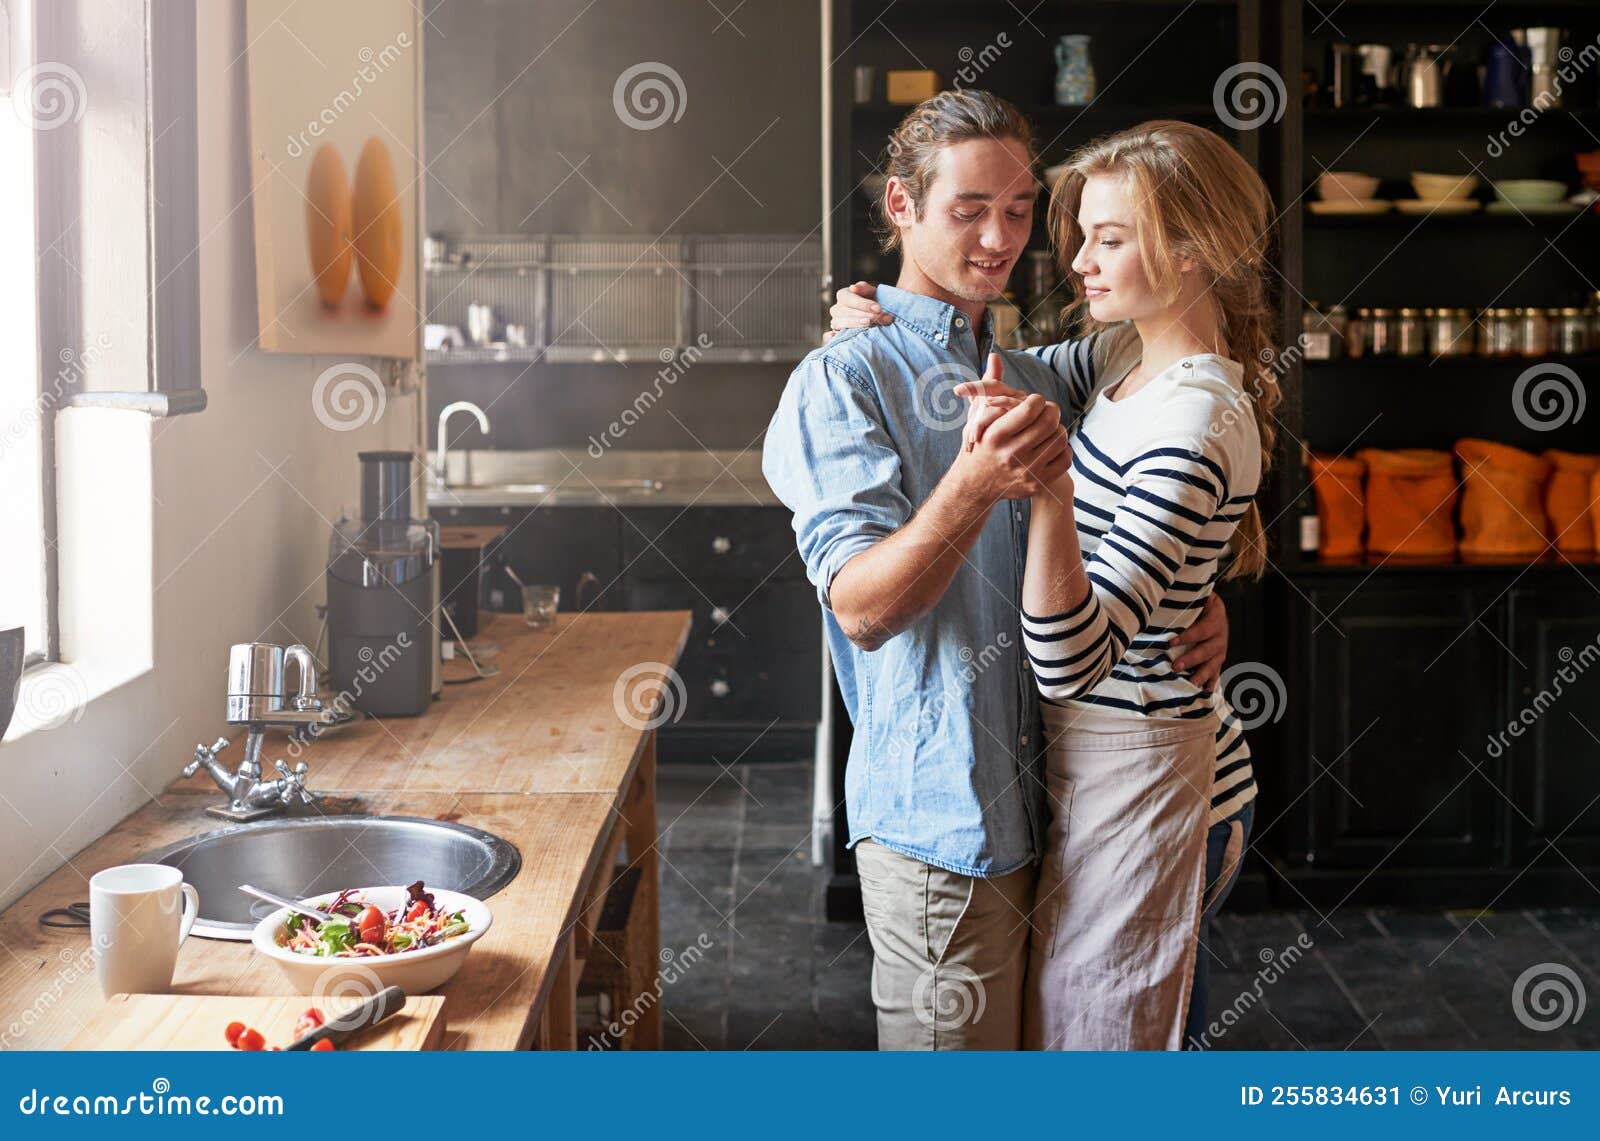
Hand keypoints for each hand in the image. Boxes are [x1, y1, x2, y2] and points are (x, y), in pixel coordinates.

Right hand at [828, 281, 892, 334]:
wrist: (877, 317)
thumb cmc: (873, 302)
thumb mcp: (872, 292)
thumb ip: (864, 288)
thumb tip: (853, 288)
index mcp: (843, 295)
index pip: (846, 298)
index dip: (861, 303)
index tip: (877, 308)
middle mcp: (837, 309)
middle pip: (842, 311)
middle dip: (860, 314)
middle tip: (875, 317)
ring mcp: (836, 323)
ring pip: (837, 323)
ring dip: (853, 324)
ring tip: (869, 324)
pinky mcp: (836, 335)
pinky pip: (828, 337)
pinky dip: (830, 337)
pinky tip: (837, 336)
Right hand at [954, 354, 1069, 500]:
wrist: (975, 485)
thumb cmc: (979, 443)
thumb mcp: (978, 414)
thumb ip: (989, 385)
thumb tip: (995, 356)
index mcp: (996, 435)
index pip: (1031, 406)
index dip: (1036, 400)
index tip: (1033, 403)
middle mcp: (1011, 454)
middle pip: (1050, 421)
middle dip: (1051, 411)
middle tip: (1047, 412)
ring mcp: (1026, 472)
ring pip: (1060, 438)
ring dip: (1056, 429)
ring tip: (1046, 429)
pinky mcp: (1037, 484)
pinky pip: (1065, 458)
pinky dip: (1061, 449)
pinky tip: (1049, 446)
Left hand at [1170, 591, 1228, 690]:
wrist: (1212, 605)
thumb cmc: (1196, 601)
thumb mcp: (1194, 598)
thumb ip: (1182, 604)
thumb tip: (1155, 608)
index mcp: (1216, 615)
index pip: (1201, 629)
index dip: (1186, 637)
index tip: (1169, 643)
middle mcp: (1221, 633)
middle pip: (1207, 649)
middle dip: (1191, 659)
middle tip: (1175, 667)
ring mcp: (1221, 647)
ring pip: (1213, 663)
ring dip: (1201, 674)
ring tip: (1190, 685)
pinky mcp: (1218, 658)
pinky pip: (1216, 671)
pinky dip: (1211, 682)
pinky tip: (1205, 691)